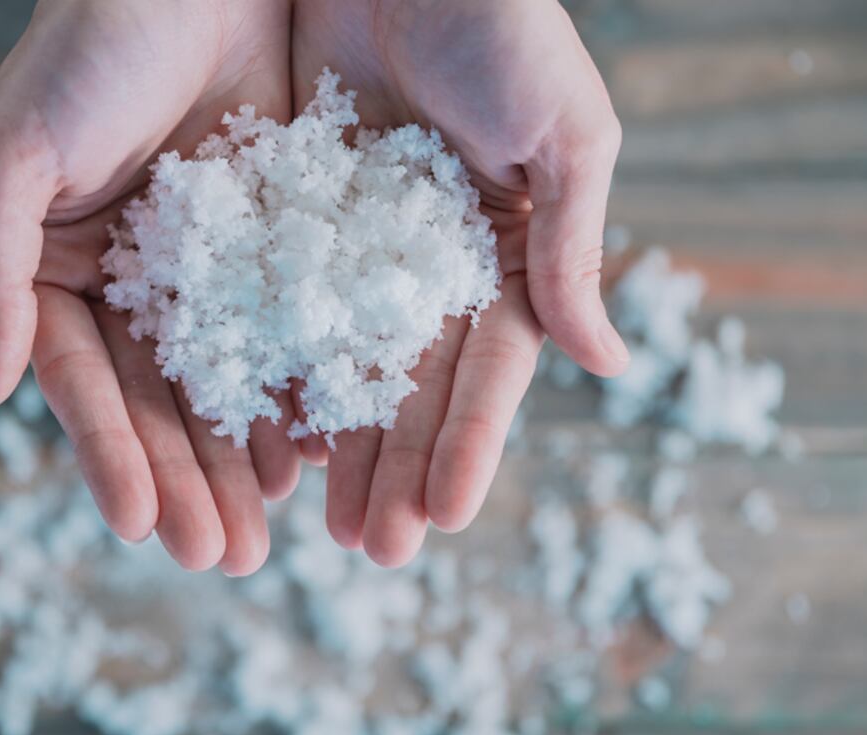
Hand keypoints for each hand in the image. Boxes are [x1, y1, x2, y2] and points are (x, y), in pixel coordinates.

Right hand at [0, 0, 297, 574]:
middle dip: (189, 481)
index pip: (85, 384)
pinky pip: (289, 332)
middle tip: (221, 557)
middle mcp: (133, 284)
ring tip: (270, 534)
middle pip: (160, 403)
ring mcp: (207, 272)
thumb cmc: (88, 47)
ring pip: (226, 383)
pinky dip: (300, 392)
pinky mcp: (275, 246)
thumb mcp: (17, 152)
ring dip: (244, 461)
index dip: (109, 455)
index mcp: (61, 270)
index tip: (137, 526)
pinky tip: (321, 451)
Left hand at [292, 0, 627, 564]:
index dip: (465, 443)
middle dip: (391, 468)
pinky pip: (271, 305)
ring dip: (329, 446)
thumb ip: (568, 249)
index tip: (442, 517)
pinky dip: (266, 369)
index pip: (484, 370)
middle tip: (370, 550)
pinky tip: (256, 435)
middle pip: (405, 386)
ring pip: (336, 364)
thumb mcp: (561, 133)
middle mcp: (421, 266)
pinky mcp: (284, 215)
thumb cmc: (501, 24)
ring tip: (312, 523)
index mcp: (498, 254)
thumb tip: (610, 366)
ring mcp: (350, 246)